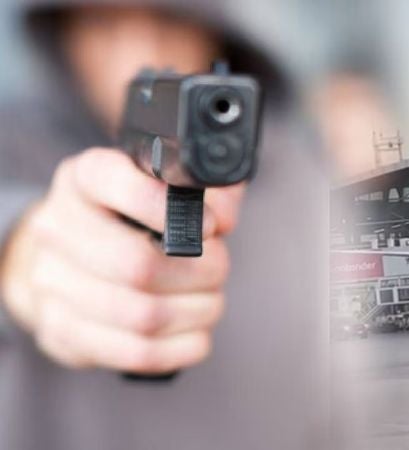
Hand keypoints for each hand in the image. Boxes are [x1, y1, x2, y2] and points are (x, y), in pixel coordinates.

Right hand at [0, 148, 243, 373]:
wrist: (68, 258)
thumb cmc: (135, 219)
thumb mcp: (170, 186)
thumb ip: (206, 190)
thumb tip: (222, 219)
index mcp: (83, 180)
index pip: (113, 182)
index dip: (167, 207)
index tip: (209, 225)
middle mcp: (57, 228)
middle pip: (138, 265)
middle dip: (199, 273)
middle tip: (218, 269)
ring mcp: (51, 284)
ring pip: (143, 316)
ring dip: (196, 312)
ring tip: (209, 300)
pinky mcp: (62, 332)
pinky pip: (136, 352)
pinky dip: (181, 347)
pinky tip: (195, 332)